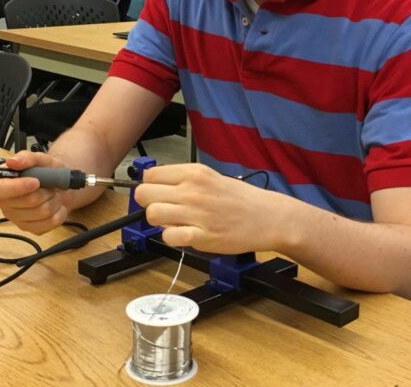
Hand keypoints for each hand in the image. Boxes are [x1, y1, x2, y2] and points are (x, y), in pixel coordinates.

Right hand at [0, 151, 70, 234]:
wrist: (60, 186)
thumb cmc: (45, 171)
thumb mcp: (39, 159)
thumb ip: (26, 158)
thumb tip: (12, 162)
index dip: (15, 188)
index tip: (35, 182)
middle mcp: (4, 204)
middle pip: (25, 202)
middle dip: (43, 191)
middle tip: (48, 185)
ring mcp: (17, 220)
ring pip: (41, 212)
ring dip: (54, 200)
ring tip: (52, 194)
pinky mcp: (32, 229)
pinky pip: (51, 222)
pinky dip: (60, 212)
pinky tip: (57, 205)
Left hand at [134, 164, 281, 253]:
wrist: (267, 217)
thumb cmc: (240, 198)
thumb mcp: (211, 176)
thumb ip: (184, 180)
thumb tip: (156, 187)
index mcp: (194, 173)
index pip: (150, 176)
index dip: (151, 187)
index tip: (160, 194)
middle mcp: (192, 190)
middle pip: (144, 194)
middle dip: (149, 204)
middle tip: (165, 210)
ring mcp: (196, 213)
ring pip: (152, 215)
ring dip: (159, 222)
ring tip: (175, 223)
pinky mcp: (202, 236)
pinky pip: (169, 237)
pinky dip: (172, 238)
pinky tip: (185, 234)